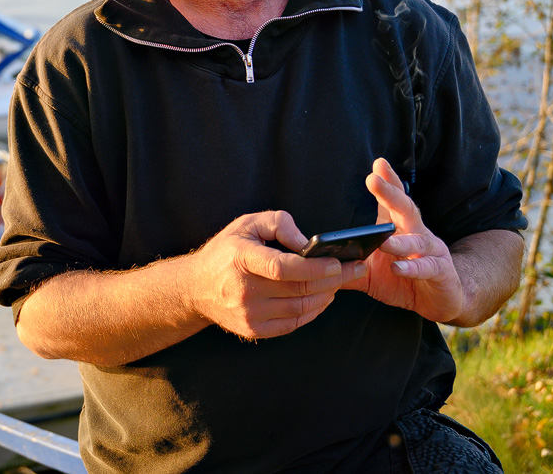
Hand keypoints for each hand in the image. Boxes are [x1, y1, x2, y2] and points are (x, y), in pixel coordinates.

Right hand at [185, 210, 367, 339]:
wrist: (196, 288)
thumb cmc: (226, 252)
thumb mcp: (247, 224)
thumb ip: (279, 223)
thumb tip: (307, 243)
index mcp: (241, 259)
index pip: (283, 268)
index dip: (315, 267)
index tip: (338, 262)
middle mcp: (244, 290)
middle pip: (299, 288)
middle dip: (334, 279)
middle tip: (356, 269)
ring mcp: (249, 314)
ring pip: (301, 307)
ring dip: (327, 295)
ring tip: (340, 281)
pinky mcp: (254, 330)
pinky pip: (294, 323)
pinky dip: (313, 310)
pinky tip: (322, 297)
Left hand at [346, 158, 465, 323]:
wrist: (439, 299)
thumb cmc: (402, 280)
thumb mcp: (368, 274)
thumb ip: (346, 268)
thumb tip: (316, 265)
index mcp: (399, 228)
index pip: (393, 201)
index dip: (387, 182)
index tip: (377, 163)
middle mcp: (416, 233)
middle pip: (405, 209)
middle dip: (390, 193)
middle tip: (373, 180)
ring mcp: (431, 251)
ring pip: (417, 240)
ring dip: (401, 241)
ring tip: (385, 242)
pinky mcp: (440, 272)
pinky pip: (427, 268)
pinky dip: (412, 267)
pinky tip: (398, 268)